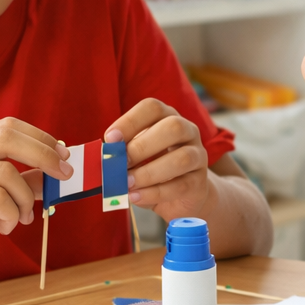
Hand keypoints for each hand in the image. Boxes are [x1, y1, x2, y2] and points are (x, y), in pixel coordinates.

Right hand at [0, 118, 69, 271]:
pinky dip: (11, 214)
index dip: (41, 138)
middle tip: (63, 176)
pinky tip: (7, 227)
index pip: (8, 126)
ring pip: (6, 173)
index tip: (64, 156)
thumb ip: (18, 183)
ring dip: (25, 199)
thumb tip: (54, 175)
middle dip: (45, 155)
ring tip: (22, 218)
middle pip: (8, 137)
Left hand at [108, 98, 211, 221]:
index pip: (152, 108)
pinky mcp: (200, 182)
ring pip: (181, 158)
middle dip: (142, 146)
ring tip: (127, 184)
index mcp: (167, 117)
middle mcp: (188, 131)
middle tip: (120, 163)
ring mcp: (198, 156)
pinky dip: (155, 193)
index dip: (130, 121)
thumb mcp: (136, 157)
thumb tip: (104, 158)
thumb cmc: (153, 170)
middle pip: (173, 127)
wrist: (182, 196)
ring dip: (149, 172)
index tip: (110, 139)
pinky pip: (181, 185)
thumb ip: (123, 154)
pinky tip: (136, 196)